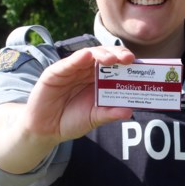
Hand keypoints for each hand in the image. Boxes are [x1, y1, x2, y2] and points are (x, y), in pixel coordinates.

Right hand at [0, 46, 134, 173]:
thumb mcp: (93, 118)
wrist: (45, 130)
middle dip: (117, 55)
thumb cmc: (70, 120)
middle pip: (104, 57)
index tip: (138, 64)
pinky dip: (77, 59)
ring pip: (88, 56)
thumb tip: (129, 111)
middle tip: (129, 59)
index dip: (126, 62)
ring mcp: (71, 70)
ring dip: (101, 55)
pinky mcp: (55, 73)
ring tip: (112, 58)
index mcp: (98, 79)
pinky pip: (68, 63)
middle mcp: (86, 71)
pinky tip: (86, 56)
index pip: (114, 65)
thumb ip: (109, 114)